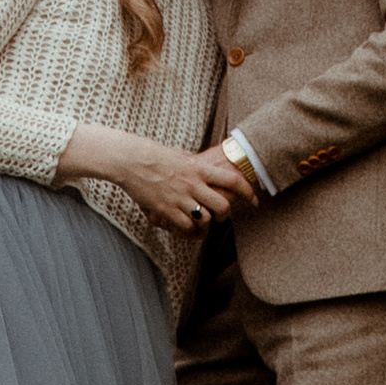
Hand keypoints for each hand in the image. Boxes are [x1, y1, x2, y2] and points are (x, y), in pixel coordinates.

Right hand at [57, 127, 257, 232]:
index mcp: (199, 168)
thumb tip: (204, 165)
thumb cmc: (154, 154)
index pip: (232, 181)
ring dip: (208, 222)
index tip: (254, 200)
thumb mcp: (180, 155)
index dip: (248, 192)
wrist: (131, 160)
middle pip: (223, 206)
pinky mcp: (167, 210)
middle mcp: (193, 184)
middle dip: (226, 214)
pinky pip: (187, 226)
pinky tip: (188, 226)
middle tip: (223, 215)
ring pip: (206, 219)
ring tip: (203, 220)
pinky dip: (190, 229)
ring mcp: (180, 198)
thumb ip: (195, 164)